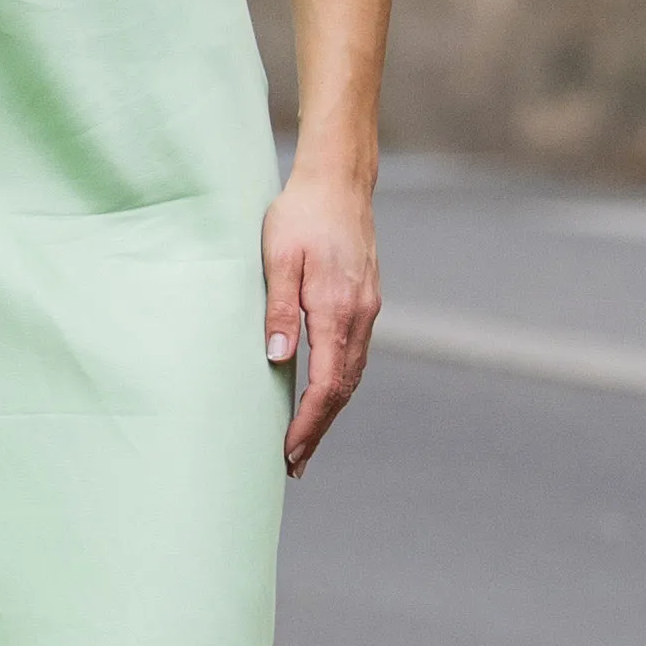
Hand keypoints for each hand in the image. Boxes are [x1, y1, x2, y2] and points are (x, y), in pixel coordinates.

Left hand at [263, 174, 379, 474]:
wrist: (340, 181)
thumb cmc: (300, 214)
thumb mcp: (278, 257)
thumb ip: (279, 309)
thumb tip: (278, 359)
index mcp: (336, 309)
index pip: (326, 384)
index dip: (308, 423)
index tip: (289, 451)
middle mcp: (359, 316)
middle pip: (344, 389)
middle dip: (319, 429)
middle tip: (294, 464)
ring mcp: (367, 310)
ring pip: (353, 375)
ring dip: (330, 411)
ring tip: (306, 440)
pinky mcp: (366, 302)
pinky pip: (355, 355)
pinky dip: (340, 384)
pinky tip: (323, 396)